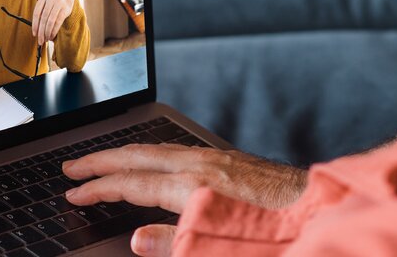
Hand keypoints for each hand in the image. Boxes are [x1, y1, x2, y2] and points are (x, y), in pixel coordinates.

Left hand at [31, 0, 74, 44]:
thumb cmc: (53, 0)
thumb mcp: (46, 1)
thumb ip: (41, 11)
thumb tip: (37, 30)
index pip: (37, 12)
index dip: (35, 25)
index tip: (34, 34)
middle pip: (44, 18)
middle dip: (41, 31)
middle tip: (40, 40)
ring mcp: (59, 2)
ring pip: (51, 21)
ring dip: (48, 32)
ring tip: (46, 39)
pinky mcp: (66, 8)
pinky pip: (58, 22)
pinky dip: (54, 30)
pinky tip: (52, 35)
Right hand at [62, 144, 306, 256]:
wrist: (324, 212)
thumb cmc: (278, 233)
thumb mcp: (222, 248)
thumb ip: (178, 244)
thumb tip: (138, 240)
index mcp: (195, 185)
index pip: (133, 184)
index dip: (98, 190)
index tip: (73, 194)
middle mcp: (205, 164)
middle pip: (140, 156)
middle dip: (102, 161)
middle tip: (72, 167)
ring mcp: (221, 159)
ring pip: (161, 149)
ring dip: (127, 154)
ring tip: (104, 162)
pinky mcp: (235, 161)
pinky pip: (181, 149)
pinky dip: (155, 153)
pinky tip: (156, 162)